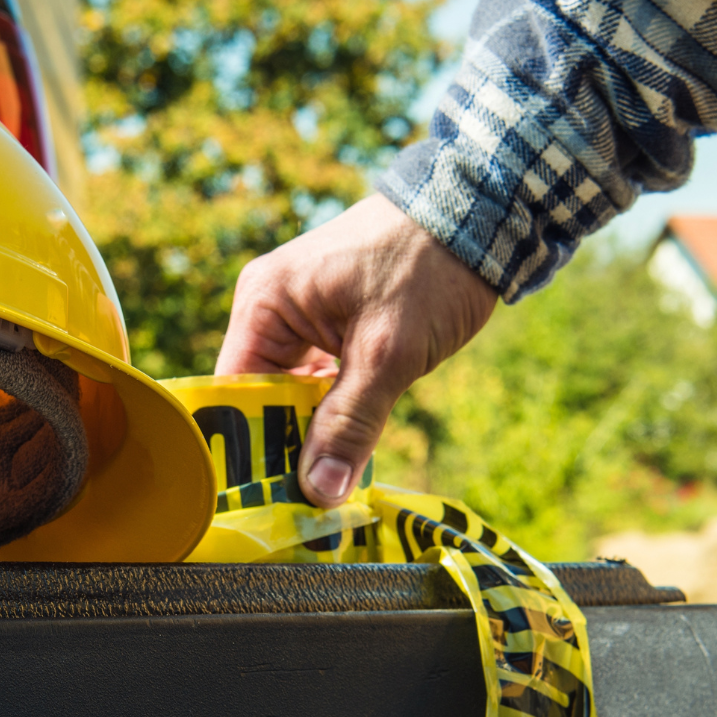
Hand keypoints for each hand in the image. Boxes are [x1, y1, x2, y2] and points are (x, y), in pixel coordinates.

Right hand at [217, 194, 496, 505]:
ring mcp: (304, 313)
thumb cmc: (427, 267)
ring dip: (315, 434)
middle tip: (307, 506)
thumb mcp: (388, 354)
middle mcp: (273, 307)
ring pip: (295, 393)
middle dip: (285, 448)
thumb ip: (350, 424)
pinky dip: (336, 412)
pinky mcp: (336, 321)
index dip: (246, 447)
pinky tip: (351, 450)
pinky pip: (321, 380)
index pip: (234, 391)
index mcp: (265, 302)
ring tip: (329, 487)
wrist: (482, 210)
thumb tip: (318, 492)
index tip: (264, 500)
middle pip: (262, 397)